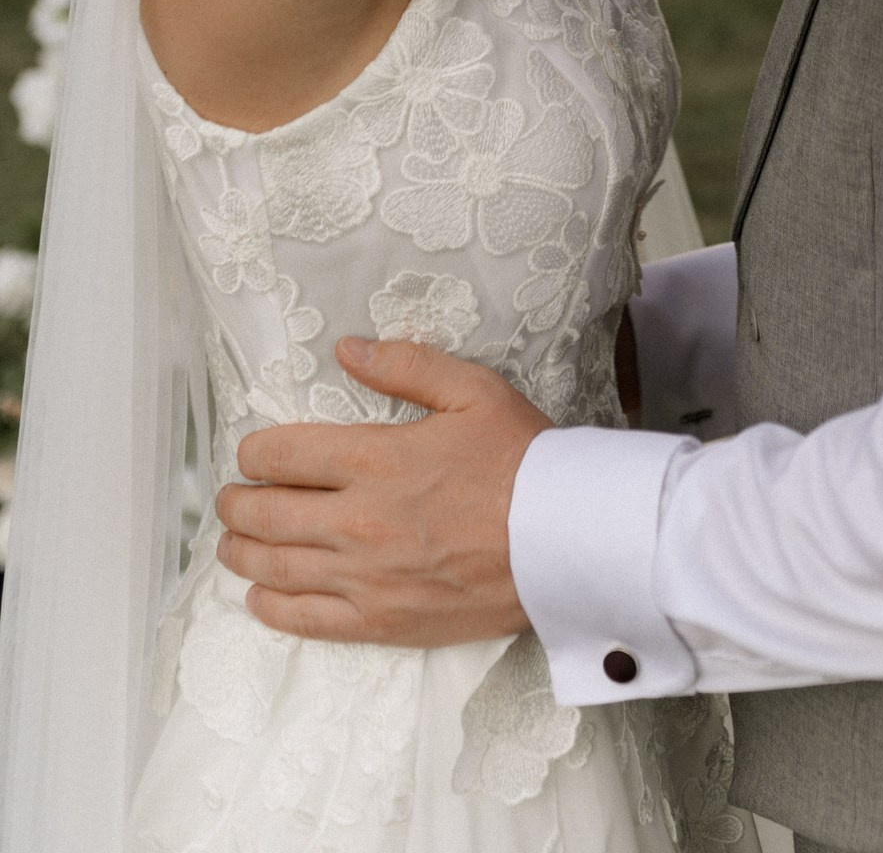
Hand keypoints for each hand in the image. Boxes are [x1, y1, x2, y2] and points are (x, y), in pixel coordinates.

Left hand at [216, 337, 549, 645]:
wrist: (562, 539)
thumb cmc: (521, 459)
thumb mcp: (473, 390)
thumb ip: (406, 365)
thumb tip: (348, 349)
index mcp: (374, 458)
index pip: (282, 455)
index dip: (255, 452)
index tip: (252, 453)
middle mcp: (356, 520)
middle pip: (266, 514)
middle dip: (237, 503)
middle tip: (231, 497)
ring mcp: (364, 577)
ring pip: (275, 568)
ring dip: (242, 553)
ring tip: (234, 542)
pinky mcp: (380, 621)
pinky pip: (305, 620)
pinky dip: (271, 609)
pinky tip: (260, 599)